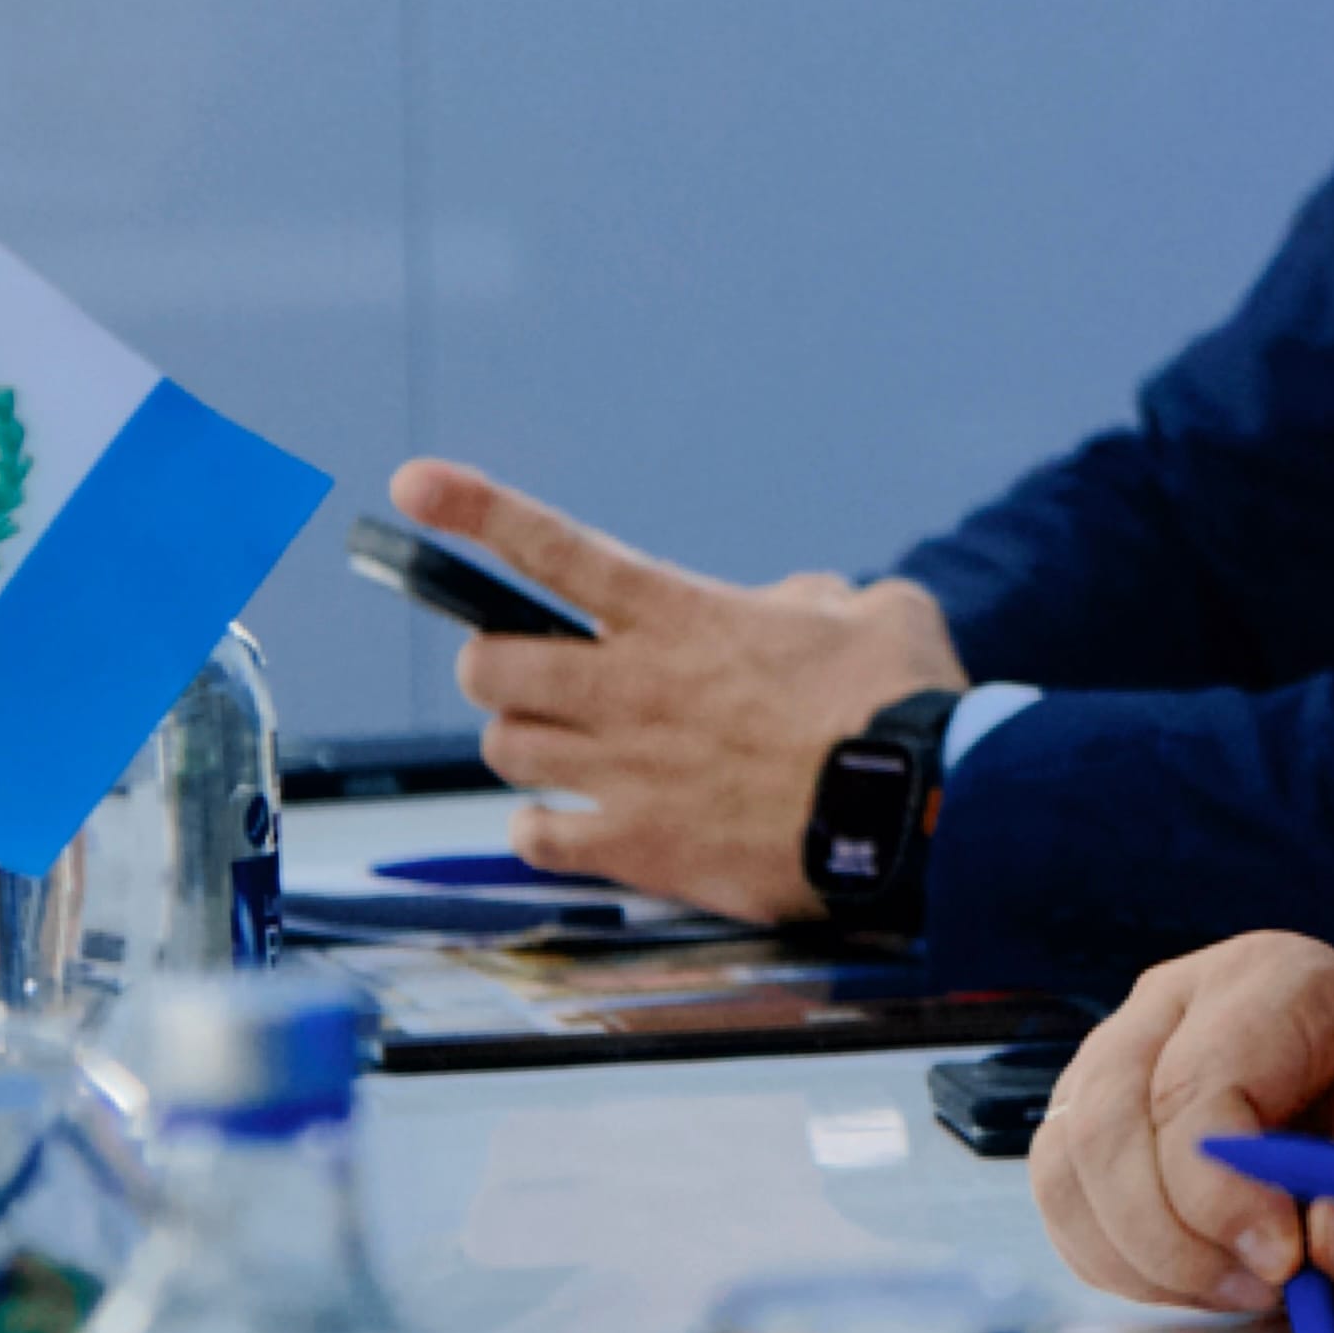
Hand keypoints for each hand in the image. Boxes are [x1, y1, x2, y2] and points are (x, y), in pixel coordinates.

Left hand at [388, 457, 966, 925]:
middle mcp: (633, 688)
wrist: (918, 811)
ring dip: (524, 741)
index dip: (476, 510)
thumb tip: (787, 610)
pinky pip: (536, 836)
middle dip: (494, 664)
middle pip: (488, 666)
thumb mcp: (876, 612)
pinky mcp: (637, 847)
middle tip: (535, 673)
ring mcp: (625, 772)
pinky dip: (542, 827)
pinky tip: (573, 823)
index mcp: (682, 616)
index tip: (415, 485)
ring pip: (503, 747)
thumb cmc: (906, 705)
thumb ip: (813, 600)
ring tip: (565, 747)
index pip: (555, 550)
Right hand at [1028, 933, 1333, 1310]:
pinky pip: (1059, 1194)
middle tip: (1256, 1291)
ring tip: (1235, 1290)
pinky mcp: (1086, 1109)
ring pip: (1071, 1157)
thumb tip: (1327, 1240)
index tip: (1283, 1264)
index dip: (1222, 1193)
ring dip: (1139, 1253)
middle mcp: (1179, 995)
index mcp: (1276, 978)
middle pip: (1111, 1119)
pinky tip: (1192, 1281)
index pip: (1200, 1085)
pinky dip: (1112, 1258)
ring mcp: (1118, 1046)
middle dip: (1170, 1235)